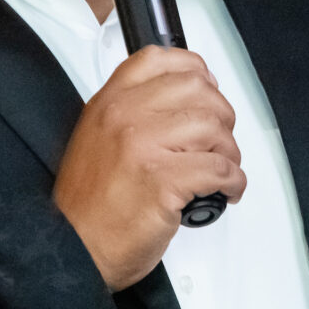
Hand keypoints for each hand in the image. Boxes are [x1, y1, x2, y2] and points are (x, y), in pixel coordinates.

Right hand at [53, 47, 246, 290]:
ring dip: (229, 152)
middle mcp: (124, 116)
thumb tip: (182, 105)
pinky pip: (220, 169)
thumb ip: (131, 114)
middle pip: (197, 89)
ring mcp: (143, 146)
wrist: (74, 248)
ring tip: (222, 170)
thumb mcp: (97, 139)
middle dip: (220, 116)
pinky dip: (234, 181)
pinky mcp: (163, 180)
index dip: (196, 72)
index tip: (207, 92)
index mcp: (109, 102)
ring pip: (213, 128)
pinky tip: (226, 191)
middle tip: (219, 142)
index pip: (161, 60)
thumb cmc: (89, 205)